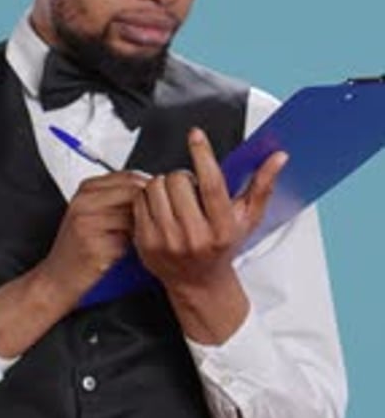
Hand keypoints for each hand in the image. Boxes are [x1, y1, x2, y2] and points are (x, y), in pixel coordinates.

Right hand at [42, 170, 149, 305]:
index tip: (157, 198)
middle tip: (151, 220)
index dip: (149, 186)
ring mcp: (87, 224)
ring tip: (132, 238)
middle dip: (148, 206)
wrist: (57, 278)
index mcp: (85, 190)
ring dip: (140, 228)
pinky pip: (128, 240)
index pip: (128, 175)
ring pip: (133, 216)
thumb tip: (152, 188)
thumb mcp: (91, 213)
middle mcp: (84, 203)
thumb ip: (117, 197)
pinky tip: (122, 252)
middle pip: (133, 193)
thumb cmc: (77, 246)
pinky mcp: (95, 246)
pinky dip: (131, 247)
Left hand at [132, 128, 286, 341]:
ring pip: (156, 186)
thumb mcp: (248, 218)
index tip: (196, 135)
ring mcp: (167, 241)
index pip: (211, 184)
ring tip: (175, 199)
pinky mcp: (146, 242)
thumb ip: (263, 185)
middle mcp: (194, 237)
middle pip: (179, 180)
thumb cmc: (223, 246)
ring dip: (164, 185)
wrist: (198, 282)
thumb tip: (278, 158)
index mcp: (222, 229)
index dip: (203, 154)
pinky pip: (139, 200)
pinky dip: (148, 198)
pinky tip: (161, 209)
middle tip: (189, 189)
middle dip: (183, 176)